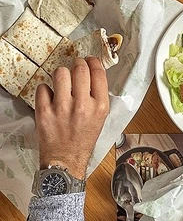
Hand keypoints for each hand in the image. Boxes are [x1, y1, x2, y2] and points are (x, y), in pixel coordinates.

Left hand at [35, 58, 109, 178]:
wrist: (66, 160)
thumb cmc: (84, 139)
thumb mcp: (101, 117)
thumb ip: (98, 96)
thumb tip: (92, 73)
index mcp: (100, 106)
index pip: (98, 73)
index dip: (93, 61)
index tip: (89, 60)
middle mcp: (82, 105)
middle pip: (80, 69)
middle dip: (77, 63)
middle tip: (75, 66)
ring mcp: (62, 108)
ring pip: (60, 74)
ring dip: (61, 74)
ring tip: (62, 80)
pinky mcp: (44, 112)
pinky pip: (42, 88)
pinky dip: (45, 90)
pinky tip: (50, 96)